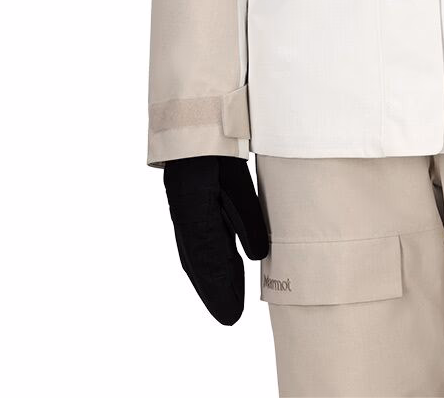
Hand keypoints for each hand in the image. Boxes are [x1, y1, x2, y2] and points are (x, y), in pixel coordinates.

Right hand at [162, 154, 270, 324]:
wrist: (194, 124)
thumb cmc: (216, 154)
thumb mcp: (237, 185)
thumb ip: (247, 221)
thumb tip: (257, 256)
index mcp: (196, 219)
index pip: (209, 266)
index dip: (220, 292)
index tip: (232, 317)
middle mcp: (186, 220)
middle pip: (200, 266)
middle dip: (215, 292)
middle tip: (231, 318)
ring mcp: (185, 213)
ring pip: (197, 256)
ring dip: (210, 279)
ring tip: (227, 298)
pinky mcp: (189, 205)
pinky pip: (196, 242)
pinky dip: (206, 260)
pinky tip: (218, 266)